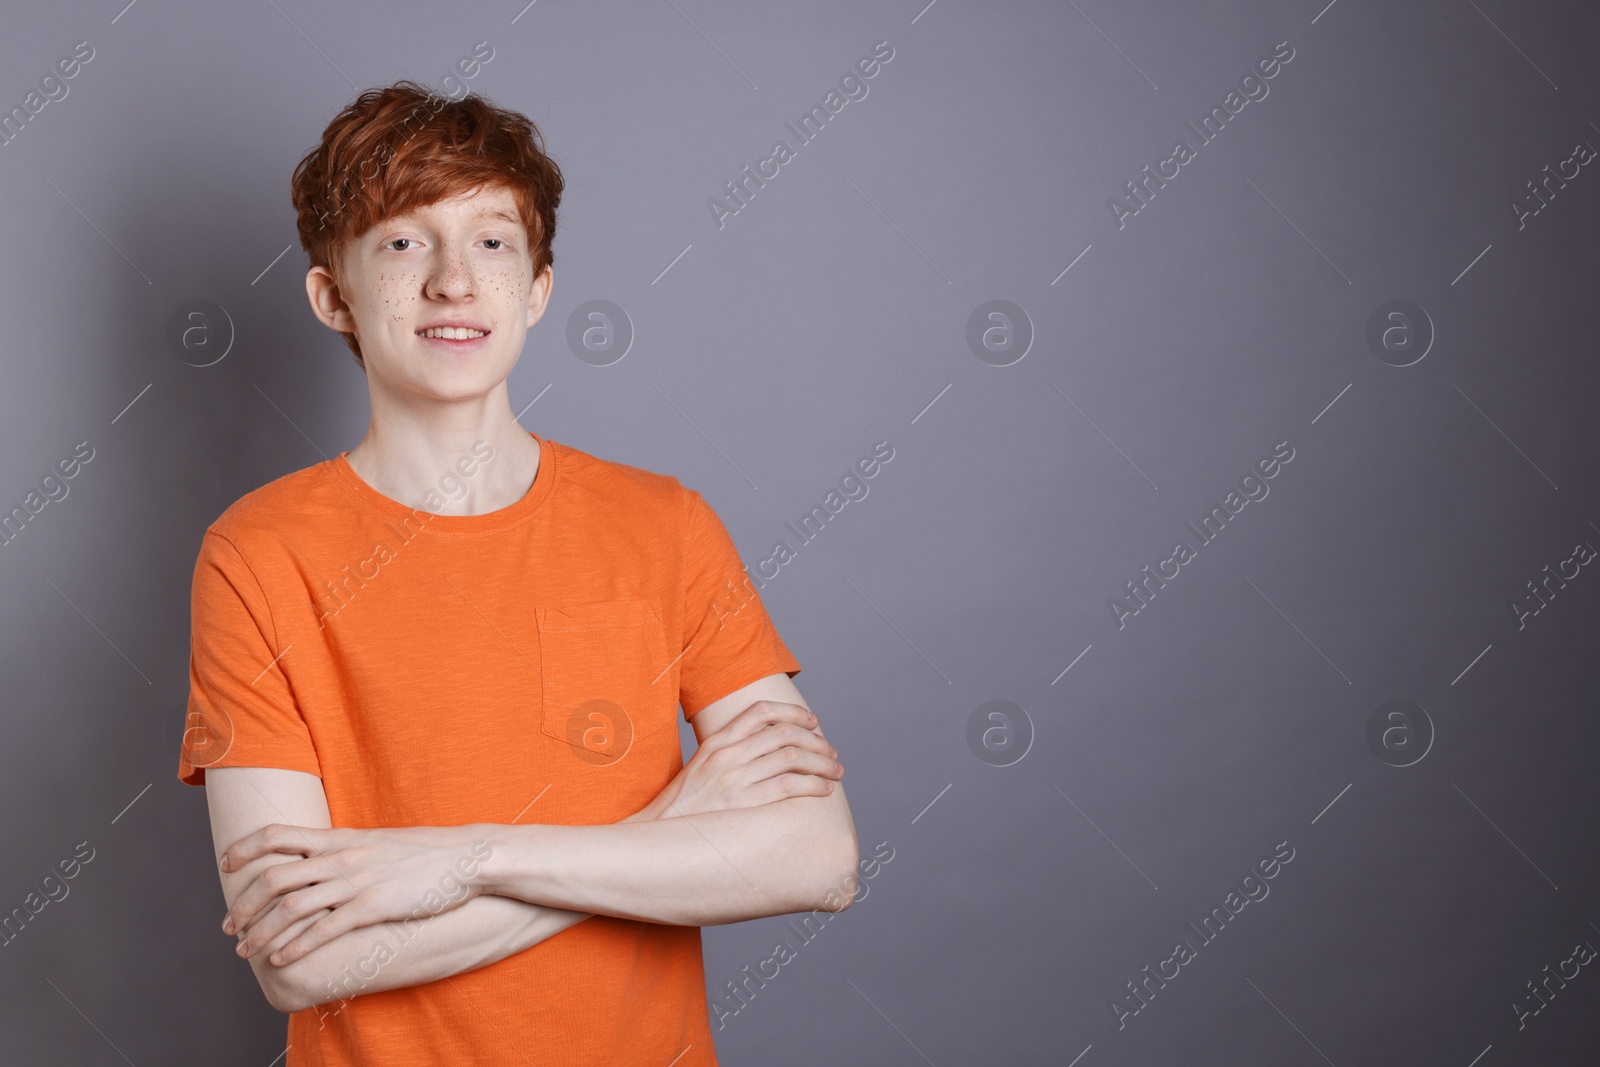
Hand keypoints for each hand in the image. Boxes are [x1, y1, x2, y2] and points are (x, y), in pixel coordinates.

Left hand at [219, 824, 491, 966]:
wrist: (466, 858)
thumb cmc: (425, 852)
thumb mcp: (378, 842)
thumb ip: (347, 850)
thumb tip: (322, 860)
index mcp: (340, 838)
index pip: (276, 834)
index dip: (244, 850)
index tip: (226, 866)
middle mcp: (341, 858)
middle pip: (273, 878)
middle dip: (243, 906)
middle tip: (229, 928)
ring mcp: (356, 882)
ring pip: (290, 909)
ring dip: (261, 934)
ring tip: (246, 951)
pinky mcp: (373, 907)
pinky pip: (323, 930)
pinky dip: (296, 947)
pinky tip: (281, 960)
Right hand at [639, 700, 843, 820]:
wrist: (653, 836)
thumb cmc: (682, 808)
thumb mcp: (700, 770)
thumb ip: (728, 756)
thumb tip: (765, 752)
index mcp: (716, 742)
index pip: (760, 711)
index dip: (793, 712)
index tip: (813, 721)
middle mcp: (726, 755)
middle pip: (784, 733)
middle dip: (816, 742)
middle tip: (832, 754)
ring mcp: (733, 779)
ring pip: (792, 757)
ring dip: (821, 763)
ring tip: (836, 772)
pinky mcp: (740, 804)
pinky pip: (787, 786)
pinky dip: (812, 784)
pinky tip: (823, 790)